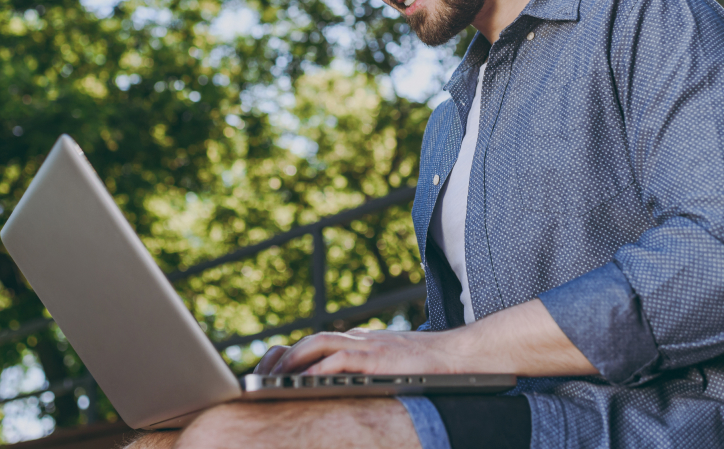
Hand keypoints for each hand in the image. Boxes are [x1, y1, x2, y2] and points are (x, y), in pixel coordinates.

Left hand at [253, 299, 596, 378]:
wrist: (463, 358)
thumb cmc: (431, 366)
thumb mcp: (394, 365)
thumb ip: (370, 370)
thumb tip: (347, 385)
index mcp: (363, 342)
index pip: (320, 343)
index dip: (293, 355)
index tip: (271, 368)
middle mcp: (362, 339)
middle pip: (311, 341)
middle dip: (283, 357)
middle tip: (260, 374)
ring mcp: (370, 346)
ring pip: (319, 345)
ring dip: (292, 361)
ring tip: (271, 378)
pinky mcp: (379, 357)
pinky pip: (340, 359)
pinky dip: (318, 369)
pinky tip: (303, 382)